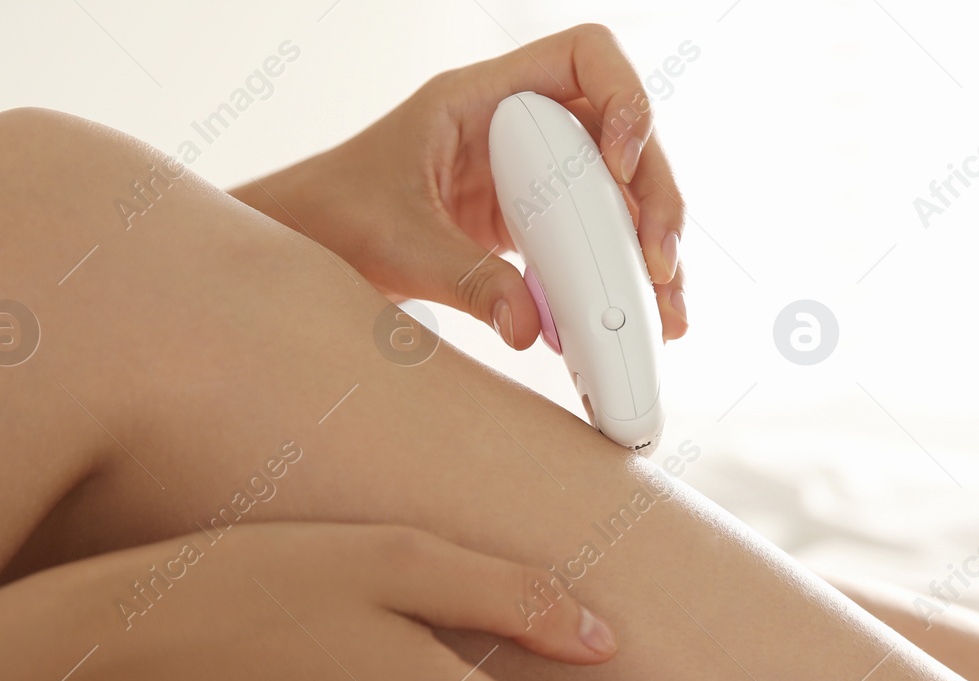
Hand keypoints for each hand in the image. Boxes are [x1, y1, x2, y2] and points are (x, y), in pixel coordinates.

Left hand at [235, 23, 687, 346]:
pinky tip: (641, 323)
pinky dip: (621, 279)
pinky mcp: (534, 227)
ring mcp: (531, 177)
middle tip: (660, 265)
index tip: (621, 162)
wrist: (311, 248)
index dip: (623, 97)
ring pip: (619, 195)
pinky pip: (595, 241)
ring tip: (667, 312)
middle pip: (623, 138)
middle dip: (654, 198)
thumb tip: (528, 325)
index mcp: (482, 98)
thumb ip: (466, 279)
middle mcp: (519, 128)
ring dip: (649, 249)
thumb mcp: (398, 245)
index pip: (584, 56)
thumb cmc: (336, 217)